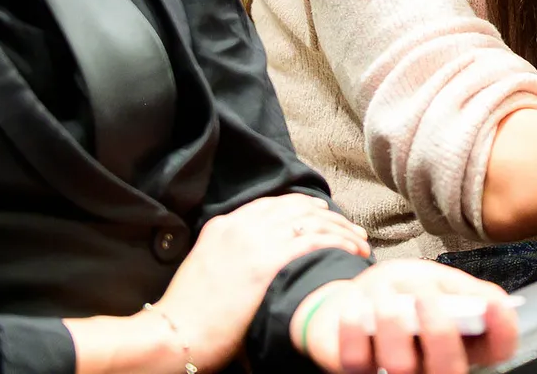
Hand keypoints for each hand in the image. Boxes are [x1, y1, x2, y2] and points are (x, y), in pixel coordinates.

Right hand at [152, 194, 371, 369]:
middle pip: (300, 207)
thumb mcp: (208, 265)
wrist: (175, 333)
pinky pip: (314, 241)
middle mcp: (241, 225)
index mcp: (225, 223)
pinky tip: (352, 251)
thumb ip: (234, 251)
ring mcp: (254, 240)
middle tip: (353, 230)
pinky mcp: (266, 261)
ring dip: (343, 230)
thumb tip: (261, 257)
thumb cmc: (192, 312)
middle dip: (333, 217)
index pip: (277, 203)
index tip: (327, 217)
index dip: (309, 208)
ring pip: (313, 221)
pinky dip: (339, 243)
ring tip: (360, 243)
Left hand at [295, 261, 519, 373]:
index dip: (503, 332)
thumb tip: (496, 303)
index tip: (494, 306)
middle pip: (450, 370)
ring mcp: (398, 372)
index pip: (498, 349)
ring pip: (402, 365)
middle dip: (439, 330)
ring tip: (385, 294)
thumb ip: (468, 291)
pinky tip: (357, 306)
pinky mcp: (359, 371)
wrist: (363, 297)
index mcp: (464, 342)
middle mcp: (434, 365)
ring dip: (391, 319)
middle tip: (426, 294)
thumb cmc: (407, 291)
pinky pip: (356, 359)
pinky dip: (353, 324)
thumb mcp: (442, 281)